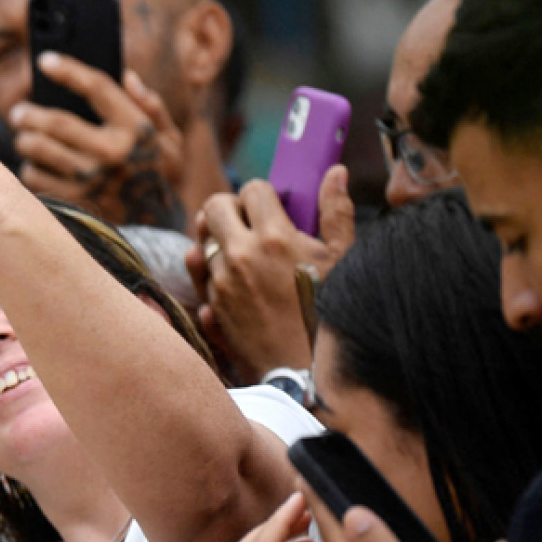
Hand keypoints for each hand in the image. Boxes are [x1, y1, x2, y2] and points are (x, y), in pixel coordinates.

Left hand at [10, 63, 185, 230]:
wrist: (159, 225)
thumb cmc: (160, 174)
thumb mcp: (168, 138)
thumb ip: (151, 106)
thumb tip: (127, 75)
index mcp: (135, 128)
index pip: (97, 88)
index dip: (68, 70)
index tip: (45, 60)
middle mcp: (112, 152)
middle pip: (56, 122)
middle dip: (30, 113)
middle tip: (18, 112)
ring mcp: (91, 180)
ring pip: (39, 150)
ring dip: (24, 140)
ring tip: (23, 138)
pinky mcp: (74, 201)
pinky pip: (35, 179)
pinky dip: (29, 170)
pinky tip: (34, 167)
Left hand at [190, 171, 351, 380]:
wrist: (305, 368)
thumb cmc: (331, 312)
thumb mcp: (342, 258)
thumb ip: (335, 211)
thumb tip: (335, 172)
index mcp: (275, 237)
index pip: (252, 189)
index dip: (261, 194)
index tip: (270, 206)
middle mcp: (240, 255)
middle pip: (214, 206)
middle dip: (230, 208)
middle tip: (247, 221)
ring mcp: (220, 281)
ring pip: (201, 240)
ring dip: (217, 238)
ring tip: (240, 248)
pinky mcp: (211, 304)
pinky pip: (198, 273)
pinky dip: (209, 269)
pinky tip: (229, 276)